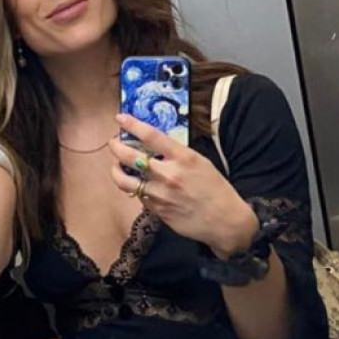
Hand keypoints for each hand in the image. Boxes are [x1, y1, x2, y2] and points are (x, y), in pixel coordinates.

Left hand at [110, 114, 258, 256]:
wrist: (224, 220)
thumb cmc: (215, 188)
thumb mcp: (200, 162)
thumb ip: (176, 154)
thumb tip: (153, 146)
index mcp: (183, 158)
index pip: (151, 136)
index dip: (132, 125)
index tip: (120, 118)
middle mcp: (168, 175)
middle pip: (129, 157)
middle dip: (116, 147)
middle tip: (113, 143)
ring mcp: (159, 194)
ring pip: (124, 181)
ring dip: (116, 170)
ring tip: (117, 166)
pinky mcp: (156, 210)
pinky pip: (138, 196)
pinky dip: (135, 188)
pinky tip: (139, 185)